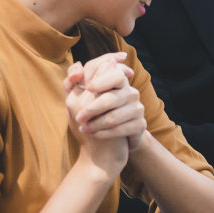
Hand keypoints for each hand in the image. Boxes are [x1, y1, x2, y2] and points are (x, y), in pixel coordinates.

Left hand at [66, 53, 146, 169]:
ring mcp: (137, 108)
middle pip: (111, 97)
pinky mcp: (140, 125)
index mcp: (117, 81)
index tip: (88, 88)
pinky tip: (94, 135)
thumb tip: (77, 69)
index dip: (100, 79)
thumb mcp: (78, 99)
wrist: (107, 143)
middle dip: (92, 108)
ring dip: (96, 124)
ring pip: (114, 116)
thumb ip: (73, 83)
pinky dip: (104, 133)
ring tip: (84, 129)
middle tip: (78, 117)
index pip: (113, 71)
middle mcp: (130, 93)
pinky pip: (122, 129)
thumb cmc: (92, 116)